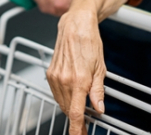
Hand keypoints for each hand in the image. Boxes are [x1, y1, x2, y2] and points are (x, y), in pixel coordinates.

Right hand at [46, 9, 105, 134]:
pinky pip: (56, 92)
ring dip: (69, 107)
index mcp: (79, 80)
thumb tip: (99, 108)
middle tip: (87, 120)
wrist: (75, 25)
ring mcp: (55, 76)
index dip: (77, 129)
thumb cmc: (89, 42)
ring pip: (61, 102)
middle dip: (76, 117)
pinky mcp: (50, 73)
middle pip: (68, 109)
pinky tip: (71, 92)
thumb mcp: (100, 68)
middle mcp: (64, 80)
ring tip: (80, 103)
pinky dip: (63, 96)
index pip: (75, 113)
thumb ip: (98, 91)